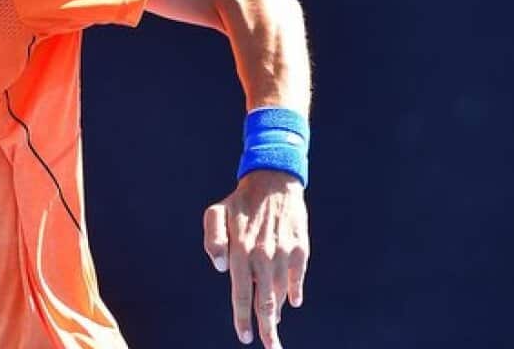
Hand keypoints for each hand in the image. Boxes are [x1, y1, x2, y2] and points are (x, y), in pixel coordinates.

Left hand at [203, 170, 308, 348]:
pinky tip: (292, 302)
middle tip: (269, 346)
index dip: (242, 319)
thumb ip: (212, 241)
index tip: (244, 337)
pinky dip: (294, 293)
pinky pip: (297, 279)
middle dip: (267, 329)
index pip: (241, 294)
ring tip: (273, 327)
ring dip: (277, 313)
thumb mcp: (215, 213)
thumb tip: (220, 269)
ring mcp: (283, 254)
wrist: (274, 181)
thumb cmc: (240, 201)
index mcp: (240, 250)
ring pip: (281, 294)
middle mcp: (262, 256)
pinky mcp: (300, 250)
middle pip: (265, 303)